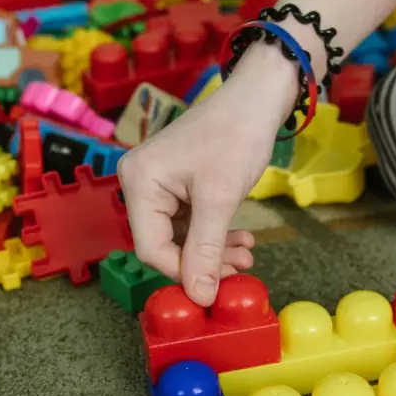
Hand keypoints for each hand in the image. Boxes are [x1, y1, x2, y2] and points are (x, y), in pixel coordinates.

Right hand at [118, 46, 298, 305]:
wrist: (255, 98)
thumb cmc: (236, 135)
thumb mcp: (221, 198)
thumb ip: (207, 249)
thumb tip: (199, 297)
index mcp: (140, 182)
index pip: (150, 247)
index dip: (182, 272)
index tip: (213, 287)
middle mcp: (140, 182)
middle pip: (164, 243)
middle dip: (203, 259)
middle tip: (237, 269)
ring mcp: (158, 182)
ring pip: (181, 235)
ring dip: (213, 248)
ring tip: (245, 254)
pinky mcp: (176, 183)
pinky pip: (190, 220)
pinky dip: (214, 232)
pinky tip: (240, 239)